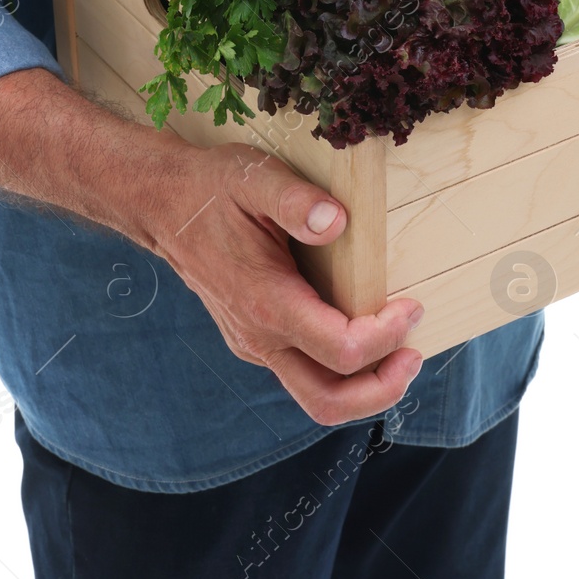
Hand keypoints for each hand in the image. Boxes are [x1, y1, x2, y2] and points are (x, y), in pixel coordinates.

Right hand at [148, 142, 423, 425]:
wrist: (163, 206)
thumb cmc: (211, 189)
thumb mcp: (254, 177)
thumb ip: (295, 200)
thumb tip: (336, 221)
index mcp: (266, 302)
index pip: (340, 351)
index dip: (386, 337)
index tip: (411, 305)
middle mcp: (259, 336)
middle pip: (329, 401)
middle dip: (382, 389)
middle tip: (415, 354)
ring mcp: (255, 344)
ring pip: (317, 397)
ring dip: (365, 388)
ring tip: (399, 353)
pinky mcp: (256, 341)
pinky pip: (305, 375)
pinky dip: (343, 370)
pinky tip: (365, 335)